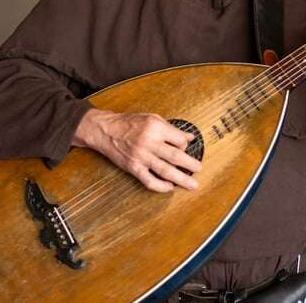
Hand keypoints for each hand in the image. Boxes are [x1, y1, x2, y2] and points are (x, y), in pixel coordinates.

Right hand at [73, 109, 201, 192]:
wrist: (106, 130)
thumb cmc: (129, 123)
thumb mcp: (152, 118)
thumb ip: (171, 129)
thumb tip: (189, 137)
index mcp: (155, 127)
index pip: (178, 140)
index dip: (186, 145)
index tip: (187, 148)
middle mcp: (149, 142)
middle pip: (175, 156)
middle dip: (190, 164)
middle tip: (199, 169)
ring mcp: (141, 156)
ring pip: (165, 170)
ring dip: (181, 178)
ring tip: (192, 184)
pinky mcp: (133, 167)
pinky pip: (149, 180)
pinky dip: (161, 186)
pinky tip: (170, 187)